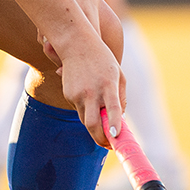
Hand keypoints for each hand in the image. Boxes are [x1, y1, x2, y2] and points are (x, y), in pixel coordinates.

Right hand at [42, 29, 123, 149]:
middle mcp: (92, 91)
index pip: (112, 109)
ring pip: (85, 120)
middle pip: (93, 123)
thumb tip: (120, 120)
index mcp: (108, 85)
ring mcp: (78, 94)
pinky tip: (90, 97)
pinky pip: (79, 110)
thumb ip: (120, 97)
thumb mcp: (118, 74)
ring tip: (104, 126)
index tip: (115, 137)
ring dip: (95, 127)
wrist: (76, 43)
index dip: (113, 124)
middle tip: (109, 145)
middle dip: (100, 139)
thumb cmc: (102, 59)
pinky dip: (87, 110)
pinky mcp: (68, 94)